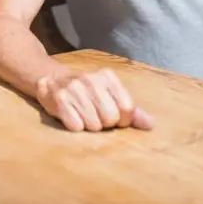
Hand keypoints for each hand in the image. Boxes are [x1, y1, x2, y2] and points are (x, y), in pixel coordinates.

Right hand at [36, 68, 153, 132]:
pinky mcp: (60, 100)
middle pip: (111, 118)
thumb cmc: (86, 92)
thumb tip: (150, 124)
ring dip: (89, 126)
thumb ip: (131, 110)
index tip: (113, 116)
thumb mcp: (110, 94)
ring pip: (94, 125)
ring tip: (83, 115)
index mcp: (108, 77)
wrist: (52, 80)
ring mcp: (74, 89)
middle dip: (105, 123)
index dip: (122, 120)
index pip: (127, 108)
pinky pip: (76, 126)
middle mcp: (91, 80)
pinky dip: (75, 126)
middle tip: (96, 115)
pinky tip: (72, 116)